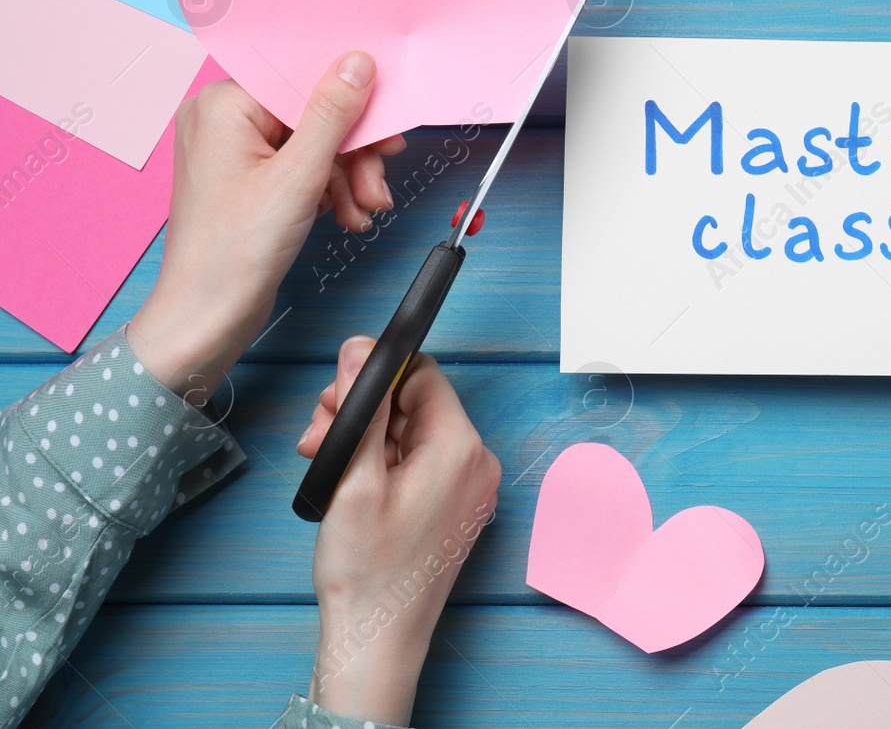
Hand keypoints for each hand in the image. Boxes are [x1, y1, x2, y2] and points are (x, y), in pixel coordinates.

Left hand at [128, 52, 403, 399]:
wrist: (207, 317)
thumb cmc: (235, 250)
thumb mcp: (298, 176)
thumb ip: (332, 114)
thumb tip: (356, 62)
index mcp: (224, 105)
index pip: (304, 80)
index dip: (352, 104)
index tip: (388, 126)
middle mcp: (224, 119)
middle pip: (313, 113)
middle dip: (354, 151)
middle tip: (379, 181)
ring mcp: (235, 151)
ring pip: (313, 143)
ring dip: (348, 175)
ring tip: (365, 208)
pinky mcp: (249, 179)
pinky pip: (302, 166)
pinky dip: (329, 189)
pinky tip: (346, 215)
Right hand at [297, 337, 501, 725]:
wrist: (378, 637)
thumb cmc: (367, 569)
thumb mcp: (354, 476)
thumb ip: (362, 406)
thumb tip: (360, 350)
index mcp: (460, 448)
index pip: (423, 375)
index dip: (374, 377)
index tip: (335, 396)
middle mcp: (476, 463)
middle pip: (415, 404)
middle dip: (362, 411)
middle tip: (318, 435)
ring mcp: (469, 488)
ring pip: (411, 433)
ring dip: (365, 437)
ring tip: (323, 460)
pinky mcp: (455, 507)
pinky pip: (420, 463)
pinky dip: (382, 463)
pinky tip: (347, 480)